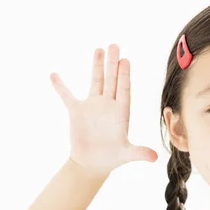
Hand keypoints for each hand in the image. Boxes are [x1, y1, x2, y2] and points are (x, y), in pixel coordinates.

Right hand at [50, 44, 157, 173]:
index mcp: (121, 112)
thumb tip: (155, 157)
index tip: (125, 60)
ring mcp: (92, 107)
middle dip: (112, 63)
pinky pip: (67, 96)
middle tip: (114, 45)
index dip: (124, 75)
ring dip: (96, 66)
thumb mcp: (126, 154)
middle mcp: (108, 106)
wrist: (93, 164)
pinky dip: (61, 86)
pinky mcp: (77, 112)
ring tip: (98, 49)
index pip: (123, 90)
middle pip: (111, 80)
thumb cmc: (111, 158)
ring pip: (96, 81)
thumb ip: (140, 153)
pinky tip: (54, 75)